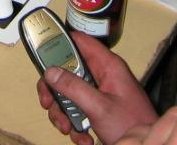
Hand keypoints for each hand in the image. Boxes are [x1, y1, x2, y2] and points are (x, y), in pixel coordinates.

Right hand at [37, 32, 157, 144]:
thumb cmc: (134, 125)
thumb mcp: (99, 106)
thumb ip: (74, 87)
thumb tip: (52, 72)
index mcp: (107, 66)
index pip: (80, 41)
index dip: (60, 42)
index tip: (42, 52)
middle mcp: (102, 76)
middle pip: (68, 71)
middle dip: (56, 90)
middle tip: (49, 102)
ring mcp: (99, 93)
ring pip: (69, 93)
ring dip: (63, 113)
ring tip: (68, 128)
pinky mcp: (97, 108)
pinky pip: (77, 111)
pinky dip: (74, 126)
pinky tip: (83, 137)